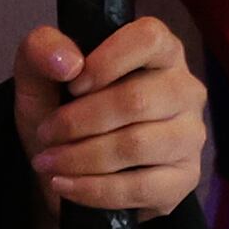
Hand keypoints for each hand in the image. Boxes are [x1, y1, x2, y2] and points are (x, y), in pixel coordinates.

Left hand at [9, 17, 206, 224]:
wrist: (63, 167)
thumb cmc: (61, 110)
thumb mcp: (38, 76)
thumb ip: (42, 50)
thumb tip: (68, 64)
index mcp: (160, 53)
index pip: (149, 38)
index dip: (107, 61)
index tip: (72, 85)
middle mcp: (186, 90)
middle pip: (137, 100)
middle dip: (78, 121)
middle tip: (46, 134)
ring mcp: (190, 135)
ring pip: (137, 145)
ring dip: (81, 157)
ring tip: (49, 162)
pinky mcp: (185, 178)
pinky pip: (141, 187)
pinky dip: (93, 189)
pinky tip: (65, 185)